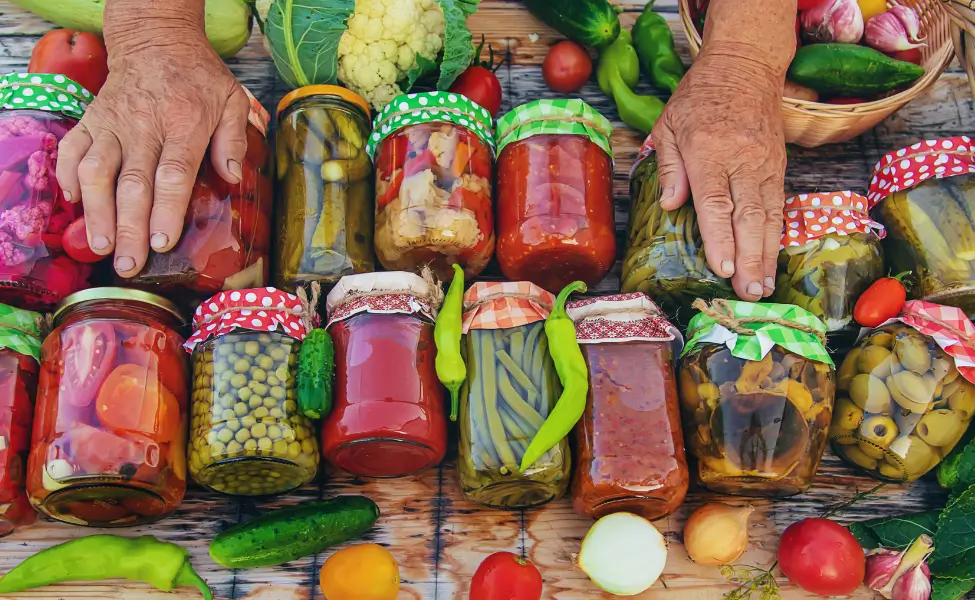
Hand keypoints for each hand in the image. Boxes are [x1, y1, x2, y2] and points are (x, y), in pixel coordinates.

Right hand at [56, 21, 249, 277]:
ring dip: (96, 211)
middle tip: (129, 263)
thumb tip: (232, 178)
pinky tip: (74, 204)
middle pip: (133, 182)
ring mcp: (113, 123)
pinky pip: (72, 150)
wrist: (155, 41)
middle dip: (129, 227)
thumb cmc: (199, 78)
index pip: (174, 173)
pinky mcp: (91, 120)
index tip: (162, 241)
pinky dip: (68, 177)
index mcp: (184, 123)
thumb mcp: (231, 101)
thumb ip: (233, 140)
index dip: (166, 209)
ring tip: (100, 246)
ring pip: (97, 171)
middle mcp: (145, 125)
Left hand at [651, 48, 786, 301]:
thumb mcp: (668, 126)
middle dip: (750, 259)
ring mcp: (765, 164)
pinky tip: (772, 260)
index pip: (716, 203)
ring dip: (767, 255)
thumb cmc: (698, 98)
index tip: (724, 268)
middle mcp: (742, 161)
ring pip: (769, 216)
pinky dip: (776, 236)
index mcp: (709, 152)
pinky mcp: (779, 166)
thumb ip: (670, 168)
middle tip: (750, 293)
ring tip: (764, 287)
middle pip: (748, 217)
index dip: (721, 239)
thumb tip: (672, 205)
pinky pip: (779, 206)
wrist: (745, 66)